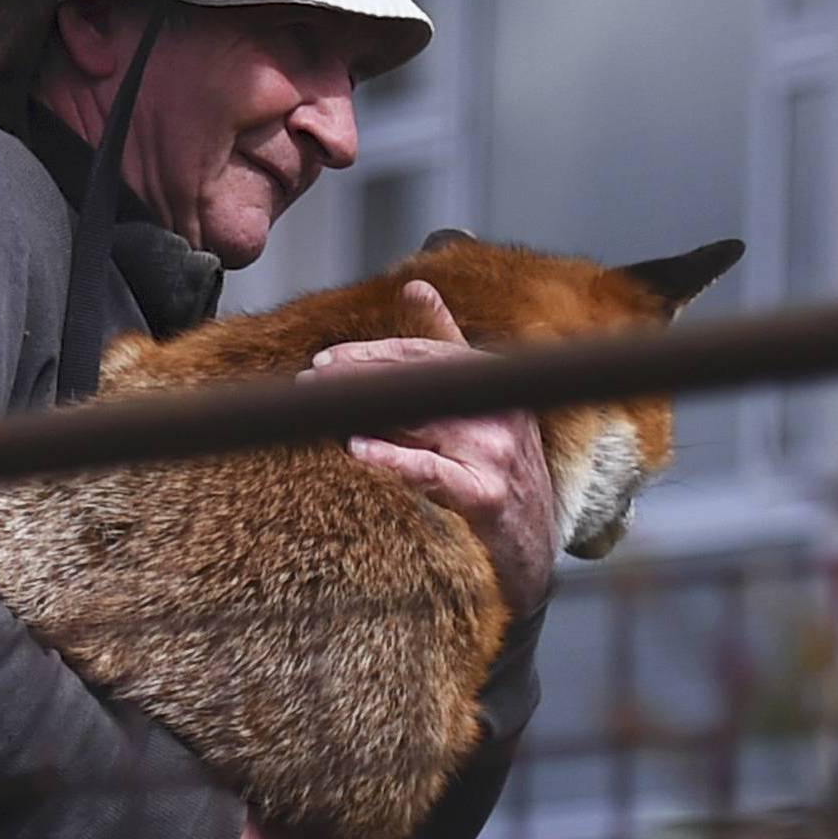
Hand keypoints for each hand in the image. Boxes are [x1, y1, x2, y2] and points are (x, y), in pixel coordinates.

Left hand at [299, 276, 558, 618]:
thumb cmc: (499, 475)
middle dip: (357, 374)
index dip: (370, 353)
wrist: (528, 554)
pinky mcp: (487, 495)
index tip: (325, 360)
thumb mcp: (483, 401)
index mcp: (495, 382)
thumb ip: (448, 341)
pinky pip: (429, 470)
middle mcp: (500, 410)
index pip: (425, 353)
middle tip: (309, 380)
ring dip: (362, 409)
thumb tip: (417, 284)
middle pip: (418, 379)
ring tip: (319, 408)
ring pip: (419, 418)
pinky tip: (356, 447)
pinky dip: (390, 456)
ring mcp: (497, 452)